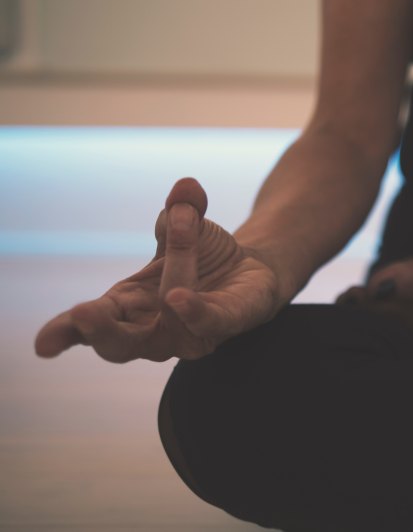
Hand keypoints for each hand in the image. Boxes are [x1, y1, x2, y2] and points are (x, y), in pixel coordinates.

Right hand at [34, 178, 282, 362]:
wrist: (249, 269)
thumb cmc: (201, 255)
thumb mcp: (185, 223)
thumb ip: (182, 208)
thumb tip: (187, 187)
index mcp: (127, 305)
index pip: (88, 326)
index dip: (65, 333)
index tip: (43, 344)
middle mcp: (153, 329)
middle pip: (120, 345)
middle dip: (101, 331)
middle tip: (83, 313)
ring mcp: (189, 333)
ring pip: (169, 325)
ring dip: (170, 279)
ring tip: (176, 248)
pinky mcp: (227, 325)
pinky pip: (209, 323)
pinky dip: (195, 312)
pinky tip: (182, 298)